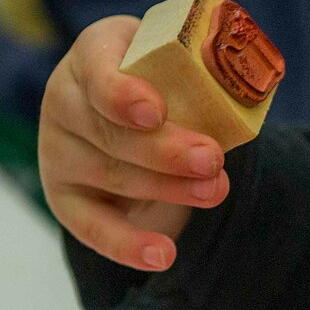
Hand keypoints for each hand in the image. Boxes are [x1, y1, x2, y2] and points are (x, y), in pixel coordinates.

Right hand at [39, 15, 230, 270]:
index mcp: (93, 54)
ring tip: (214, 191)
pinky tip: (162, 255)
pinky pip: (93, 228)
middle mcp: (64, 100)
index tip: (155, 111)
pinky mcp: (65, 197)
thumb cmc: (162, 77)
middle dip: (165, 151)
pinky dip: (128, 244)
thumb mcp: (173, 59)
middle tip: (211, 160)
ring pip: (113, 176)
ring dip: (168, 189)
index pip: (98, 71)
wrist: (134, 112)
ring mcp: (59, 152)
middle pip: (111, 133)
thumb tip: (249, 86)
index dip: (122, 94)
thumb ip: (196, 70)